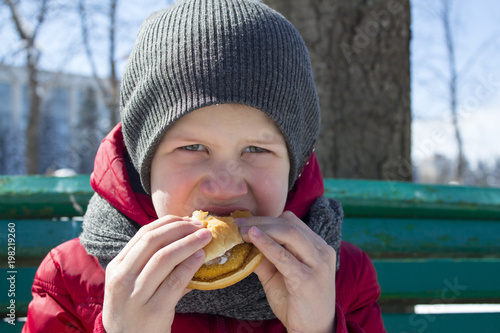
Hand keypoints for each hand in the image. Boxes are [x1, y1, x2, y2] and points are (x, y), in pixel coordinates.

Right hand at [102, 215, 211, 332]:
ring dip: (188, 243)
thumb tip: (189, 237)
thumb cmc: (137, 310)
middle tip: (201, 226)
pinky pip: (175, 281)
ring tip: (206, 237)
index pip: (143, 234)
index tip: (188, 219)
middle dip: (180, 229)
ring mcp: (135, 296)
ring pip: (164, 258)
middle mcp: (122, 279)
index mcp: (117, 267)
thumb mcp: (135, 284)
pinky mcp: (153, 310)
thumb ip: (155, 262)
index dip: (169, 223)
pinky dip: (189, 265)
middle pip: (153, 241)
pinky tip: (201, 257)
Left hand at [238, 211, 336, 332]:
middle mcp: (322, 251)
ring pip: (288, 234)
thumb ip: (265, 258)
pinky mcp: (307, 280)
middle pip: (289, 224)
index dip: (267, 218)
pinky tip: (251, 238)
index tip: (244, 221)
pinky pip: (284, 257)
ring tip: (240, 230)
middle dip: (260, 221)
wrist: (313, 332)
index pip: (291, 222)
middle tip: (236, 222)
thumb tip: (241, 242)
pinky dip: (266, 244)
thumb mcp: (279, 276)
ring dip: (261, 229)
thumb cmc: (297, 303)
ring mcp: (317, 265)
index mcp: (318, 247)